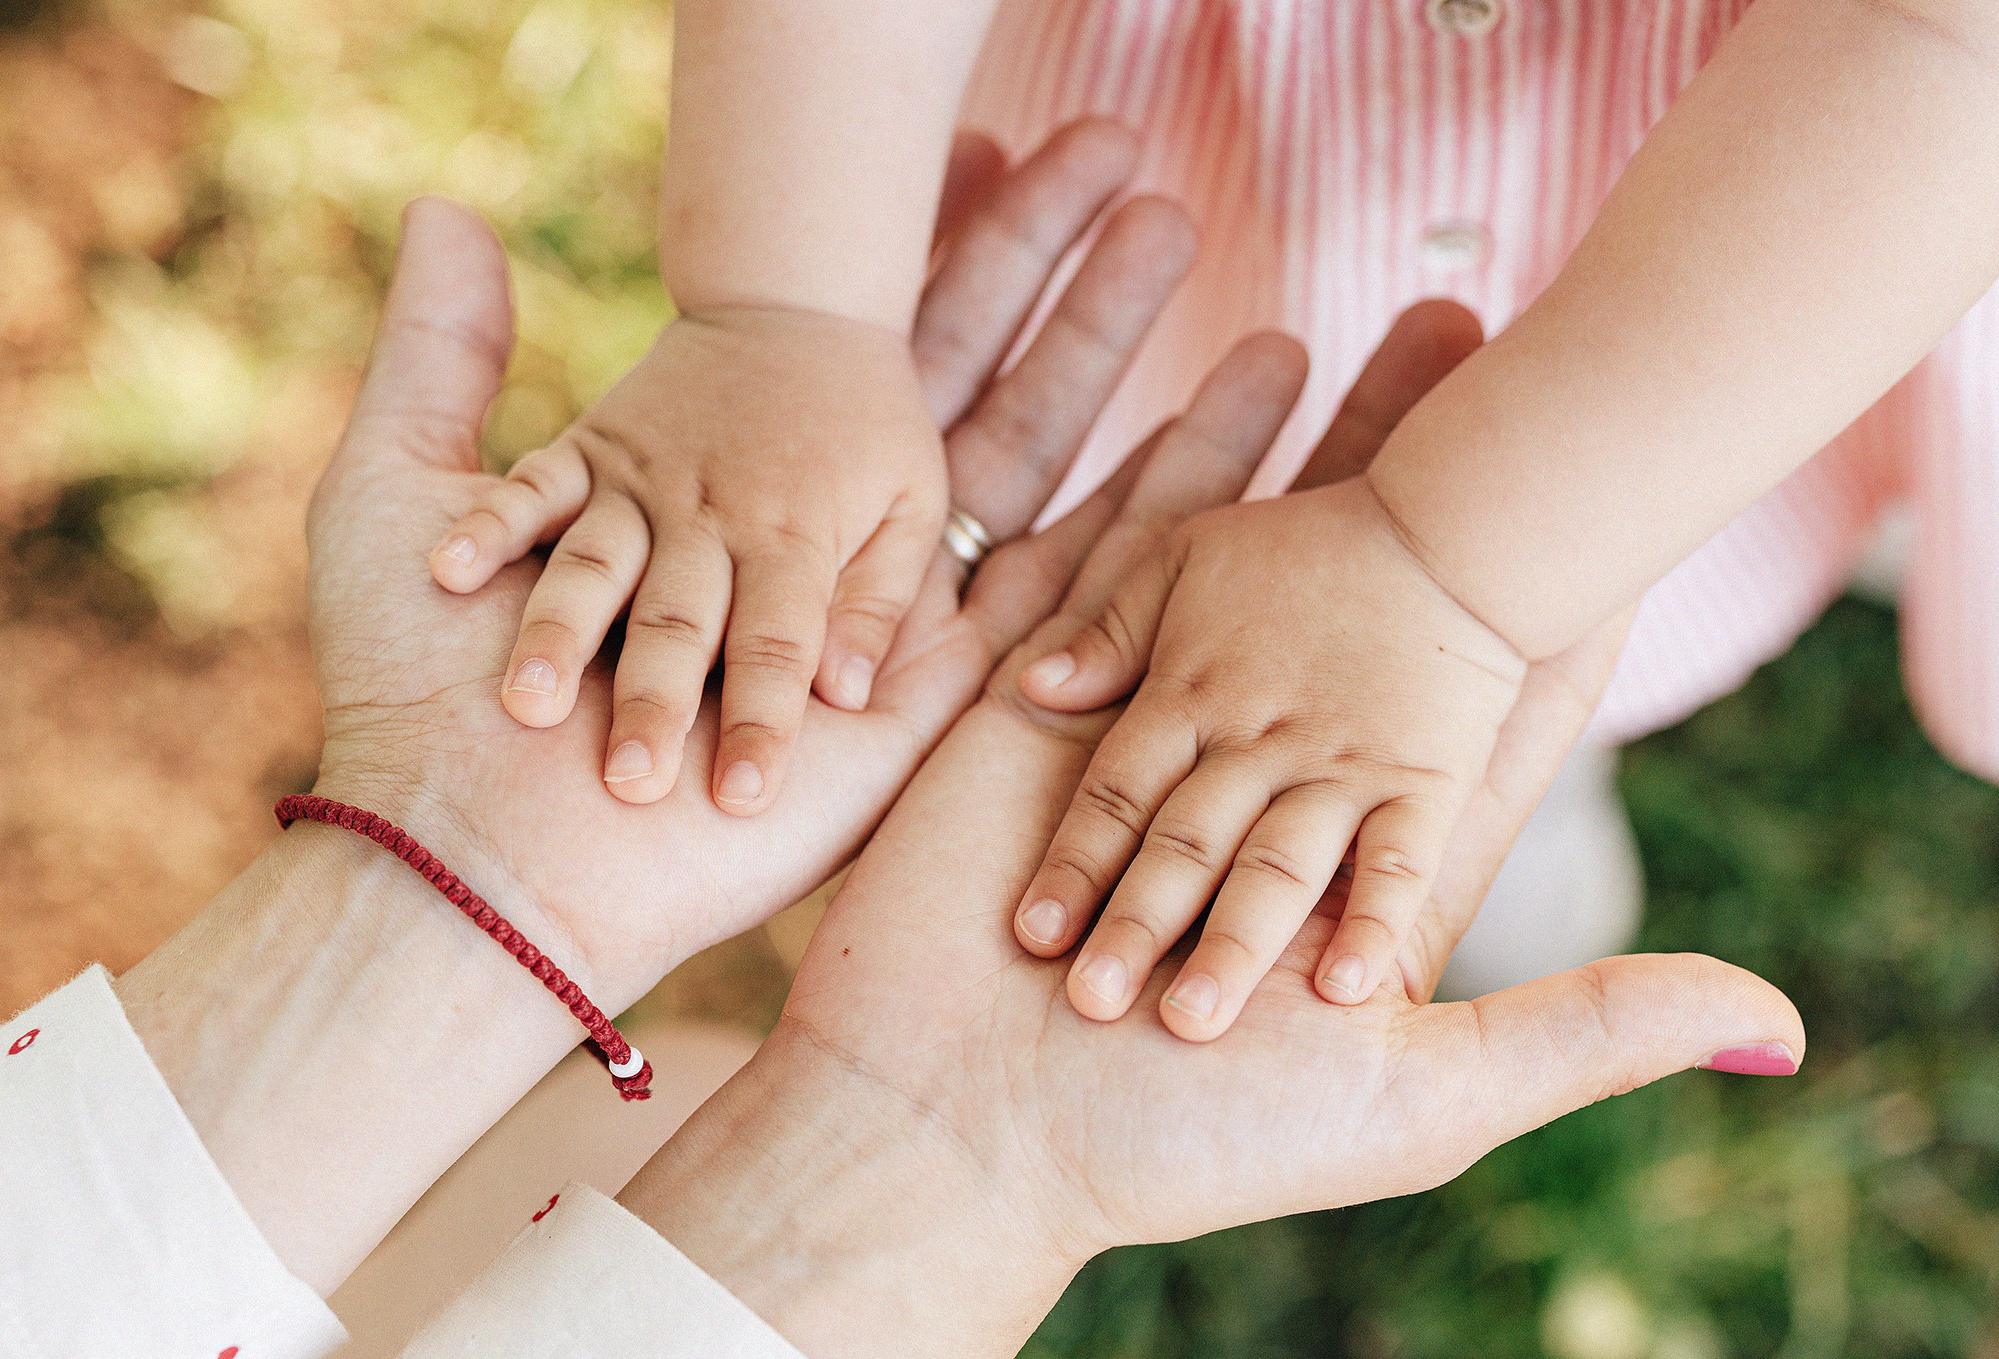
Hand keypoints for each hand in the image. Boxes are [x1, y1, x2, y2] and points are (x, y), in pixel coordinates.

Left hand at [308, 119, 1190, 1009]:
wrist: (466, 836)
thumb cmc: (421, 669)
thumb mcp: (411, 480)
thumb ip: (449, 354)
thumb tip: (453, 212)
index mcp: (743, 481)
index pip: (875, 334)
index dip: (943, 242)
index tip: (1008, 144)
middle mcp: (834, 545)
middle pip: (977, 381)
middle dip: (1059, 278)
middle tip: (1144, 171)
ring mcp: (895, 625)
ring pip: (1043, 465)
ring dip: (1126, 361)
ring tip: (1209, 256)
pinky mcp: (933, 702)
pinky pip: (1071, 595)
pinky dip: (1163, 506)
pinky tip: (1245, 426)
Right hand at [428, 300, 942, 815]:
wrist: (798, 299)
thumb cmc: (868, 425)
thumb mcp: (911, 503)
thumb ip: (880, 598)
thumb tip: (850, 695)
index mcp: (794, 536)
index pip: (780, 646)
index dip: (763, 723)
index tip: (743, 800)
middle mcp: (711, 513)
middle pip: (680, 621)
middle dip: (653, 704)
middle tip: (628, 786)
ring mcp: (642, 481)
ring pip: (595, 565)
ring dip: (559, 635)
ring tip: (528, 706)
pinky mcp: (590, 447)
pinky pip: (533, 486)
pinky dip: (488, 525)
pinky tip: (446, 573)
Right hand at [623, 305, 1803, 1358]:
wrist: (956, 1133)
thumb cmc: (1191, 1148)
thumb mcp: (1419, 1097)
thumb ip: (1587, 1037)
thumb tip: (1790, 1029)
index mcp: (1361, 859)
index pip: (1479, 711)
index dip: (1544, 612)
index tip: (1601, 516)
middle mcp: (1266, 784)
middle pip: (1358, 604)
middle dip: (1402, 471)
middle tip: (1455, 334)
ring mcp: (1154, 743)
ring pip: (1228, 565)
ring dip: (1265, 446)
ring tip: (1304, 329)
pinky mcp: (1044, 723)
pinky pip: (1099, 579)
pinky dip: (1133, 488)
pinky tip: (1168, 406)